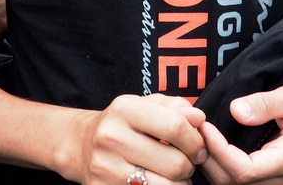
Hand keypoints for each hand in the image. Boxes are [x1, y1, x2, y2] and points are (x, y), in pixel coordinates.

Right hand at [64, 94, 207, 184]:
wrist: (83, 146)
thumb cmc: (124, 124)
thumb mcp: (146, 106)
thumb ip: (176, 108)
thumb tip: (198, 118)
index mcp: (124, 109)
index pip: (176, 127)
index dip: (196, 140)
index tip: (199, 147)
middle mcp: (112, 137)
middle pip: (175, 163)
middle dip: (190, 166)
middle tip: (188, 163)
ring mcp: (106, 168)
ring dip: (180, 184)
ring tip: (174, 175)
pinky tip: (159, 182)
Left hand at [198, 84, 282, 184]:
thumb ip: (266, 103)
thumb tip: (236, 111)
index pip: (245, 170)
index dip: (220, 151)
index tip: (205, 126)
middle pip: (235, 184)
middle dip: (211, 159)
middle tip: (195, 131)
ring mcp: (280, 184)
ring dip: (213, 167)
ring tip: (201, 139)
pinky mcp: (273, 181)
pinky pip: (241, 184)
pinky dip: (222, 170)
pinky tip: (212, 149)